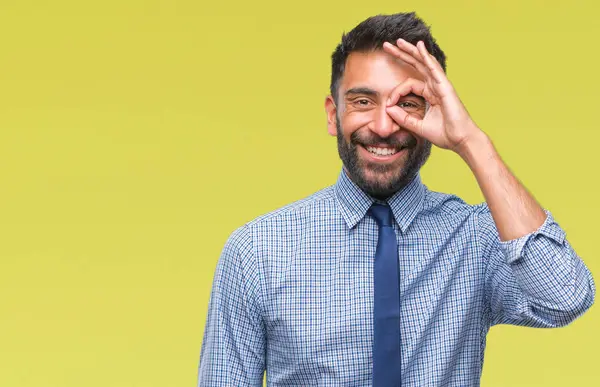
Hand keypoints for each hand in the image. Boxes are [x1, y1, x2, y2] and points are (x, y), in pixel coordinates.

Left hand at [383, 39, 482, 153]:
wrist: (460, 140)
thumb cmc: (444, 134)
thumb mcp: (417, 126)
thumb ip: (403, 118)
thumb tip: (387, 109)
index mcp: (429, 94)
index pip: (408, 84)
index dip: (396, 92)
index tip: (388, 104)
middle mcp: (435, 86)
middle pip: (416, 65)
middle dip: (401, 55)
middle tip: (386, 46)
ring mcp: (441, 85)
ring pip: (424, 62)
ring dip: (411, 51)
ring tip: (398, 41)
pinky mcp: (445, 87)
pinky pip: (434, 69)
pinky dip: (426, 57)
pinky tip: (418, 46)